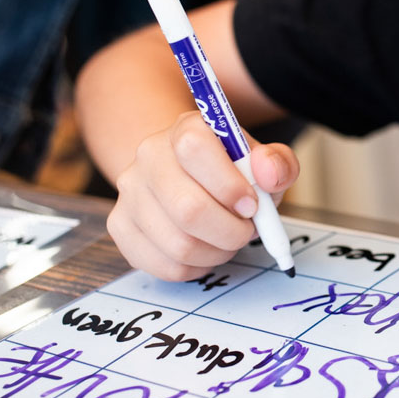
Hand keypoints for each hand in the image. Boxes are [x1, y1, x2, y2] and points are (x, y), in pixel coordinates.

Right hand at [108, 109, 299, 279]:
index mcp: (185, 130)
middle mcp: (148, 156)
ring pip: (178, 245)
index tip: (251, 204)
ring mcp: (129, 193)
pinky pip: (165, 265)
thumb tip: (269, 174)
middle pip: (187, 209)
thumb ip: (277, 163)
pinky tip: (206, 251)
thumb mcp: (260, 161)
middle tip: (246, 230)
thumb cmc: (230, 171)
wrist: (186, 175)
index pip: (194, 149)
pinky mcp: (121, 227)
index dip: (230, 185)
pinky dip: (196, 268)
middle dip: (230, 231)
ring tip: (228, 240)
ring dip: (217, 252)